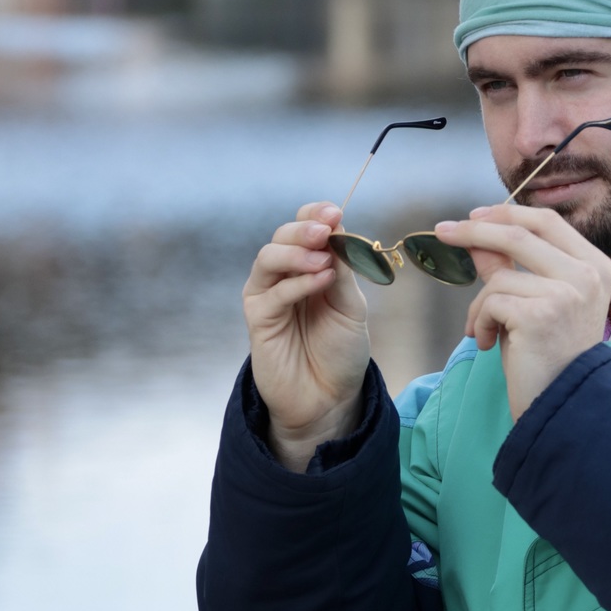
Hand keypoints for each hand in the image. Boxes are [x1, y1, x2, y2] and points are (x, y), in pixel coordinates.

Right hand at [242, 202, 370, 470]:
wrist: (329, 399)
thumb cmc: (340, 350)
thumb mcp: (352, 305)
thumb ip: (344, 269)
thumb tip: (338, 227)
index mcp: (310, 264)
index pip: (305, 225)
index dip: (316, 214)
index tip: (335, 212)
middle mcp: (285, 275)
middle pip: (283, 236)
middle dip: (304, 228)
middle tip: (326, 228)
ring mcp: (268, 295)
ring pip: (268, 258)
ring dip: (296, 253)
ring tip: (323, 259)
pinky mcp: (258, 319)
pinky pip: (272, 293)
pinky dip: (296, 283)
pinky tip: (321, 280)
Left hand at [434, 206, 610, 421]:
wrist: (563, 406)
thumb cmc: (548, 356)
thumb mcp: (531, 302)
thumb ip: (509, 267)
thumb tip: (476, 236)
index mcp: (595, 265)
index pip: (546, 221)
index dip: (506, 213)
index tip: (473, 217)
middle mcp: (587, 274)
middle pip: (519, 233)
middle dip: (474, 231)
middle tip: (444, 232)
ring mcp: (567, 293)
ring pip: (499, 276)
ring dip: (479, 305)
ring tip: (483, 331)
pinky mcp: (542, 314)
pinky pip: (492, 302)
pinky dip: (480, 322)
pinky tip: (490, 344)